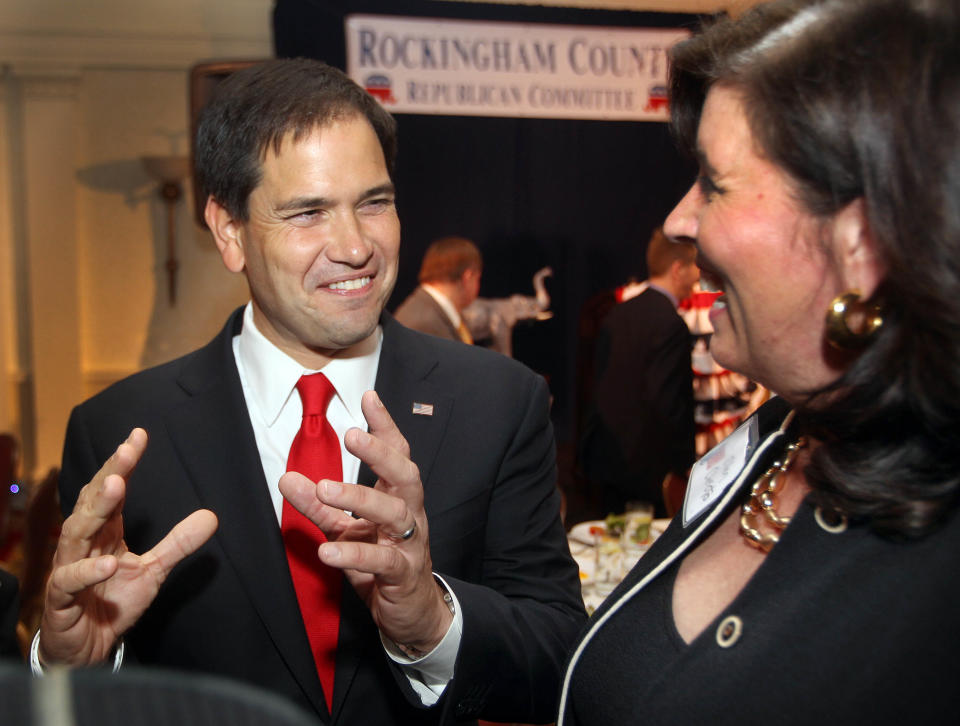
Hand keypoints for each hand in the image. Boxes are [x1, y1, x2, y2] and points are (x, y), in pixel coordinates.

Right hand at [39, 428, 217, 665]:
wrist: (87, 649)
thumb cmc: (112, 603)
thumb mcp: (153, 571)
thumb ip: (178, 543)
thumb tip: (212, 516)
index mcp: (104, 532)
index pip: (112, 491)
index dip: (123, 463)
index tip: (138, 435)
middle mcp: (83, 544)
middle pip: (93, 502)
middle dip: (110, 474)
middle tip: (127, 450)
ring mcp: (68, 569)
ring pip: (76, 533)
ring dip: (96, 510)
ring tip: (116, 486)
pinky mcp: (61, 600)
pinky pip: (69, 581)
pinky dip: (88, 571)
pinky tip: (109, 562)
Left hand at [279, 391, 451, 653]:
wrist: (412, 613)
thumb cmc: (382, 562)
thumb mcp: (346, 530)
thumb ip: (319, 505)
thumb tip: (287, 478)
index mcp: (398, 498)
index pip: (397, 454)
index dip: (385, 426)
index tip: (369, 396)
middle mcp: (410, 514)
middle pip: (405, 475)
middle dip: (379, 453)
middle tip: (351, 435)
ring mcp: (410, 543)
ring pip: (394, 513)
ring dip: (358, 498)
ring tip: (325, 488)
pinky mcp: (402, 575)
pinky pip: (381, 560)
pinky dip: (354, 554)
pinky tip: (328, 550)